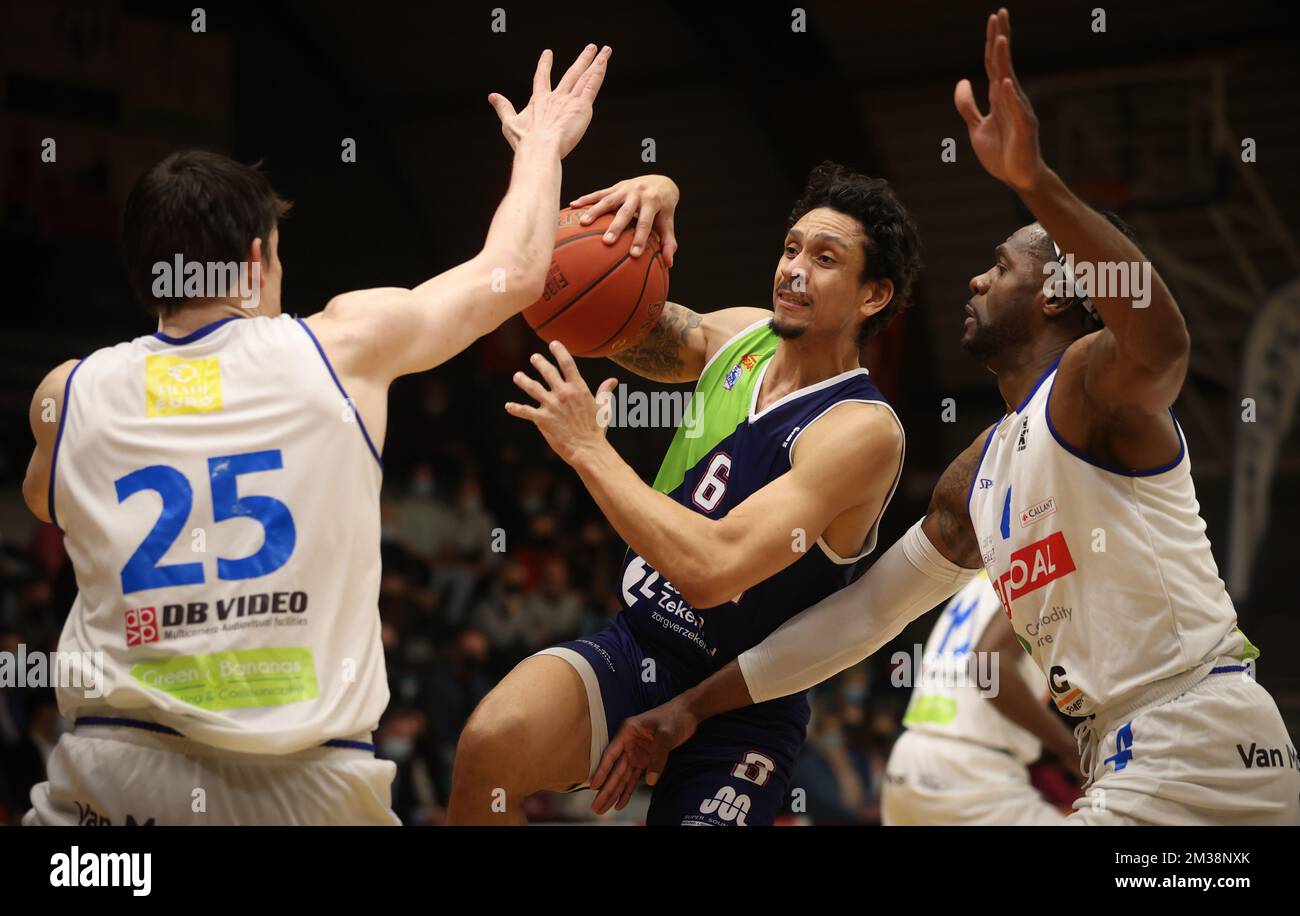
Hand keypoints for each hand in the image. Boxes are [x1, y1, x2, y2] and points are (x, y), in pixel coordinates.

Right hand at [489, 44, 611, 158]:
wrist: (540, 148)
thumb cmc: (525, 141)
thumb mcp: (509, 123)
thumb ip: (503, 107)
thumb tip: (492, 96)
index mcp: (539, 100)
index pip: (542, 78)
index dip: (545, 65)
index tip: (548, 53)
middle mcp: (556, 96)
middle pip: (571, 73)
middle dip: (582, 59)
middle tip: (590, 47)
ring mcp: (569, 99)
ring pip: (585, 76)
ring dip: (595, 62)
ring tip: (604, 50)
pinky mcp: (581, 106)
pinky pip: (592, 85)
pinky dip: (598, 73)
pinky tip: (604, 62)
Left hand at [505, 340, 616, 464]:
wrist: (588, 449)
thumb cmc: (597, 429)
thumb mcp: (603, 407)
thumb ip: (604, 391)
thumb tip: (613, 380)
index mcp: (578, 388)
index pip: (567, 363)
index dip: (559, 351)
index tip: (553, 344)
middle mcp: (563, 393)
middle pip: (548, 372)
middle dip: (539, 363)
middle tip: (534, 358)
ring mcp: (551, 405)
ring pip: (532, 388)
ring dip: (523, 381)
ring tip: (517, 376)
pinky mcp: (542, 419)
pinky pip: (525, 411)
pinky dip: (516, 408)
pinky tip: (508, 406)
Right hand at [569, 175, 679, 265]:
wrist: (661, 181)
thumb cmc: (664, 209)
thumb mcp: (668, 222)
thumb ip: (668, 242)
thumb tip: (668, 263)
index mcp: (653, 201)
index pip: (646, 223)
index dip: (640, 238)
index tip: (634, 255)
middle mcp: (638, 193)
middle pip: (625, 212)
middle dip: (616, 226)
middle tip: (607, 242)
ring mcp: (625, 188)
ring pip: (608, 200)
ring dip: (595, 211)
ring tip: (583, 224)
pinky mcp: (615, 187)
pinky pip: (598, 193)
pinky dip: (586, 199)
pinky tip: (572, 206)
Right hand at [589, 698, 697, 814]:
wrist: (687, 713)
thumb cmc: (674, 717)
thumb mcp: (666, 735)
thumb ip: (658, 758)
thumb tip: (650, 781)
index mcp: (628, 732)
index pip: (611, 754)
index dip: (602, 771)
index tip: (594, 786)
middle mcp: (629, 744)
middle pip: (615, 770)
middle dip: (606, 789)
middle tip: (596, 807)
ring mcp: (637, 753)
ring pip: (623, 776)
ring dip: (614, 792)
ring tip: (603, 808)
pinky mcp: (646, 760)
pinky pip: (634, 777)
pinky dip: (628, 790)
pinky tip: (620, 802)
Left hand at [954, 9, 1044, 192]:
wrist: (1018, 178)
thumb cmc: (1001, 153)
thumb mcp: (976, 127)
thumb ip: (968, 106)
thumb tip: (962, 81)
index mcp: (999, 96)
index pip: (994, 62)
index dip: (993, 40)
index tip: (993, 17)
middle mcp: (1010, 98)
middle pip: (1003, 64)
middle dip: (1001, 38)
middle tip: (1000, 13)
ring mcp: (1019, 111)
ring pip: (1009, 81)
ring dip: (1004, 61)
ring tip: (1000, 40)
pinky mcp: (1024, 128)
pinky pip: (1016, 110)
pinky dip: (1009, 96)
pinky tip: (1003, 83)